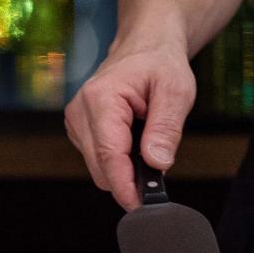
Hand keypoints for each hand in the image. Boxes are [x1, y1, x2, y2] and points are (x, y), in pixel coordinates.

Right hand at [64, 39, 196, 210]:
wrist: (146, 46)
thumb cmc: (160, 62)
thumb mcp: (176, 90)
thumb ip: (166, 128)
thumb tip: (157, 163)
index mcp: (100, 98)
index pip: (109, 155)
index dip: (125, 185)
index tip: (141, 205)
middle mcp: (80, 111)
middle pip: (101, 169)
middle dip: (130, 176)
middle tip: (161, 163)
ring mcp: (77, 121)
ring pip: (100, 168)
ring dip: (126, 166)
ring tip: (148, 138)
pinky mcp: (81, 130)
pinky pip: (100, 160)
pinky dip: (120, 159)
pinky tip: (135, 138)